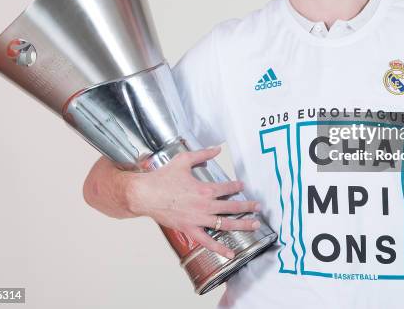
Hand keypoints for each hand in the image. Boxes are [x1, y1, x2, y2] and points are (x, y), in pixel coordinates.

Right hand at [126, 145, 261, 258]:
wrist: (145, 194)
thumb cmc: (162, 178)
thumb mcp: (184, 160)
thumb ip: (202, 154)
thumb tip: (216, 149)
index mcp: (204, 189)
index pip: (227, 188)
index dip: (237, 186)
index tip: (242, 186)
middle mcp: (204, 205)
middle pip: (232, 207)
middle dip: (248, 206)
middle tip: (258, 207)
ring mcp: (198, 219)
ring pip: (226, 224)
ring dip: (242, 224)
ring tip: (255, 224)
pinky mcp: (190, 229)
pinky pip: (207, 241)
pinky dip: (220, 248)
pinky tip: (231, 254)